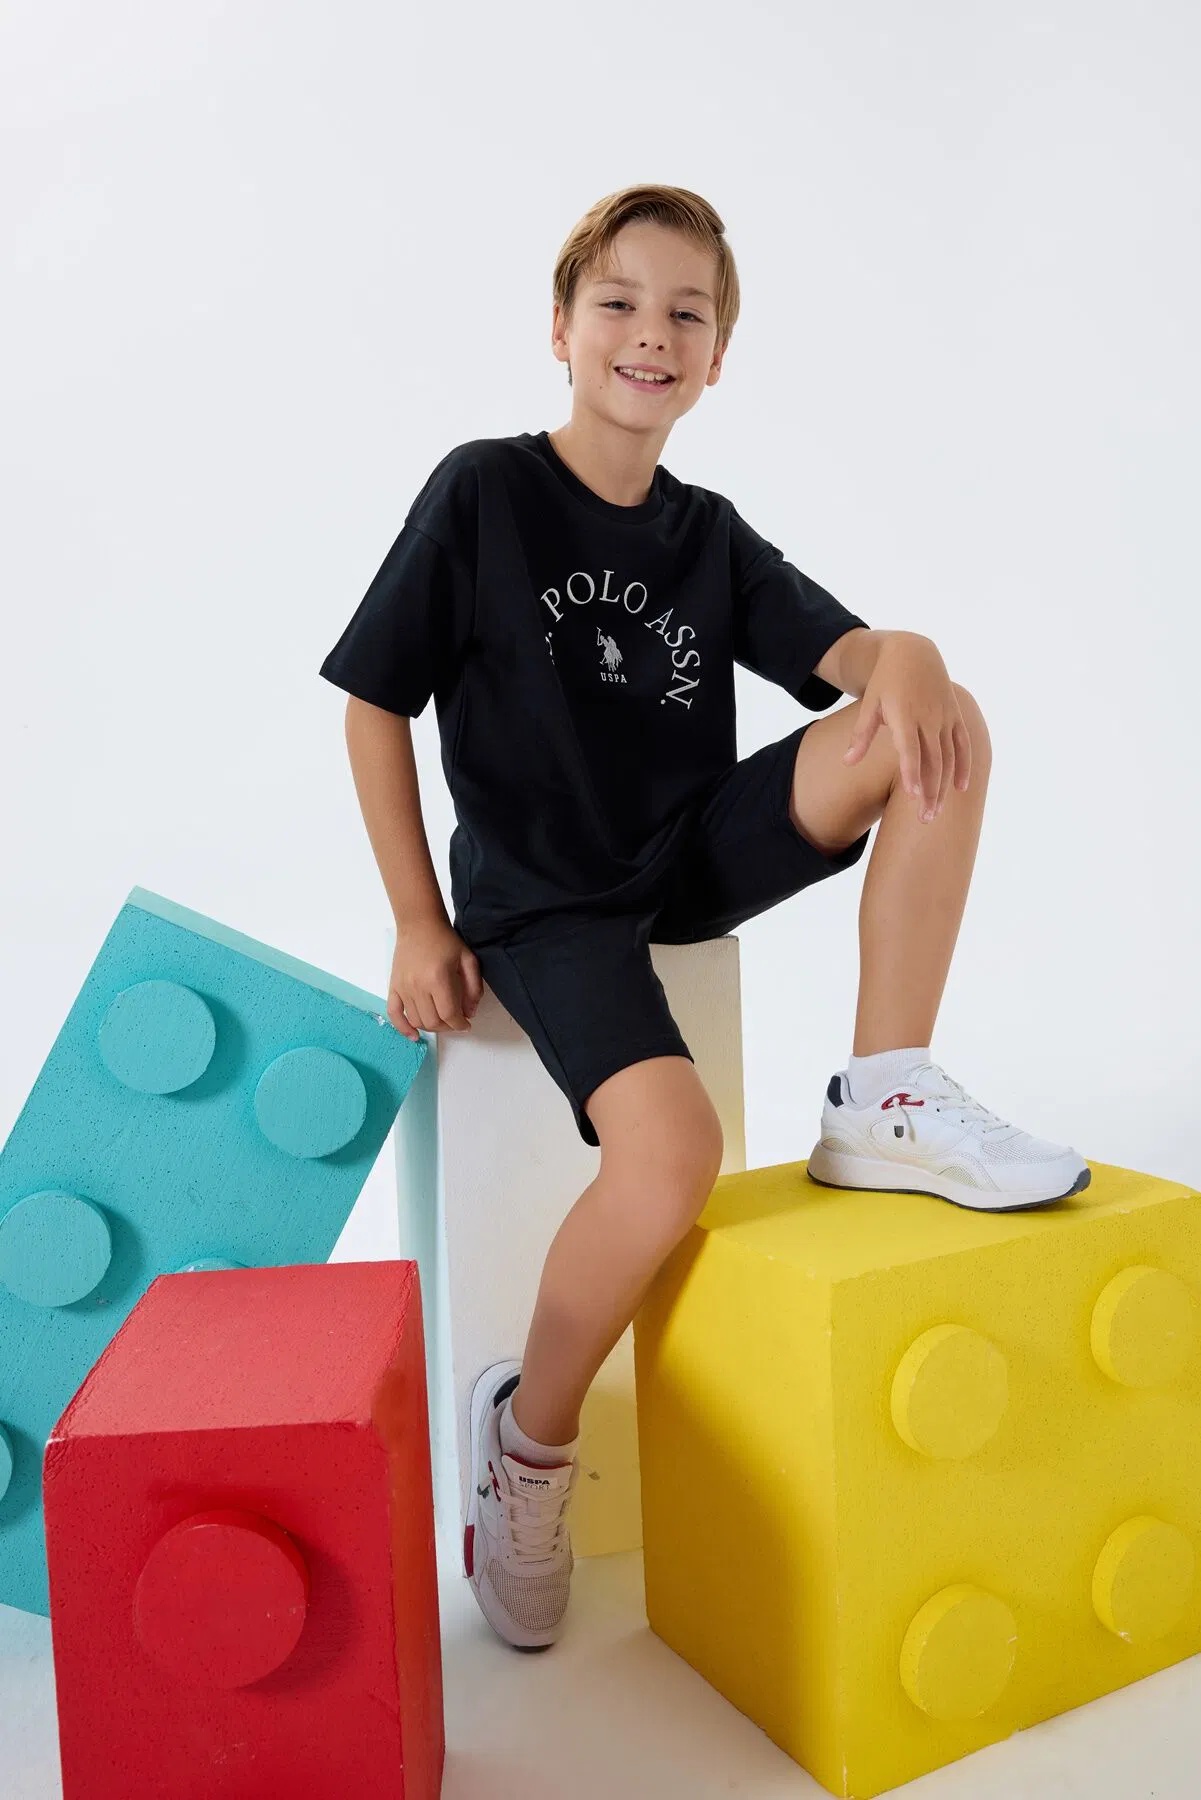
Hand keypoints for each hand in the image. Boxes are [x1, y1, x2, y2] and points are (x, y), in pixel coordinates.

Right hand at [387, 918, 482, 1041]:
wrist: (419, 925)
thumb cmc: (446, 940)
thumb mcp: (468, 960)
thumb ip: (474, 988)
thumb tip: (470, 1013)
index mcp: (439, 979)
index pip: (449, 1014)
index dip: (460, 1024)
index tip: (466, 1024)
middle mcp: (418, 987)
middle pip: (433, 1021)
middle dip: (448, 1027)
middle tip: (455, 1021)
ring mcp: (403, 988)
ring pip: (417, 1020)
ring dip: (431, 1027)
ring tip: (440, 1021)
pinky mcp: (393, 987)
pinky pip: (394, 1013)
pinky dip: (403, 1028)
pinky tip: (413, 1036)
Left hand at [842, 635, 971, 821]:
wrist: (914, 653)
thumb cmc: (886, 682)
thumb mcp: (869, 704)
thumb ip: (861, 735)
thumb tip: (848, 762)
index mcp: (904, 715)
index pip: (909, 750)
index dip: (912, 773)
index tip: (912, 797)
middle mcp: (928, 718)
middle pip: (933, 761)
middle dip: (930, 792)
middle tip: (924, 819)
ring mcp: (945, 717)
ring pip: (949, 758)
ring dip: (944, 787)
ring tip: (936, 812)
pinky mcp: (955, 716)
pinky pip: (963, 744)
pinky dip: (964, 766)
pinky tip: (960, 788)